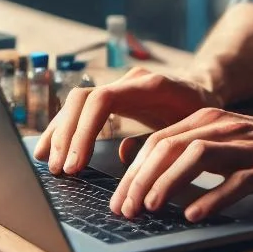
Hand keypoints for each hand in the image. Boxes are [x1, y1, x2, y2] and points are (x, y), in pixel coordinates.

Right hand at [32, 67, 220, 175]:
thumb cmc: (199, 112)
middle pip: (82, 100)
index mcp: (147, 86)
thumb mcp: (189, 127)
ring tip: (48, 163)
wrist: (204, 90)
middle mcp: (127, 81)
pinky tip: (49, 149)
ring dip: (59, 133)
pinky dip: (63, 130)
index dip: (84, 132)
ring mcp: (117, 87)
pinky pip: (80, 110)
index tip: (76, 164)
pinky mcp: (110, 98)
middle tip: (59, 170)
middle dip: (66, 136)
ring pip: (76, 103)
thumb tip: (124, 161)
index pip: (102, 100)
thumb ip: (161, 141)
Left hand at [110, 107, 252, 221]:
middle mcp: (225, 127)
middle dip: (140, 180)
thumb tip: (140, 165)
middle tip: (124, 210)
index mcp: (210, 120)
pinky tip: (195, 215)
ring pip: (196, 157)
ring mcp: (248, 146)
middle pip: (169, 147)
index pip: (158, 141)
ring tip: (149, 208)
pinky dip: (212, 198)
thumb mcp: (227, 143)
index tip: (117, 200)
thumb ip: (189, 149)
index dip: (132, 171)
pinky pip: (236, 181)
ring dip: (167, 184)